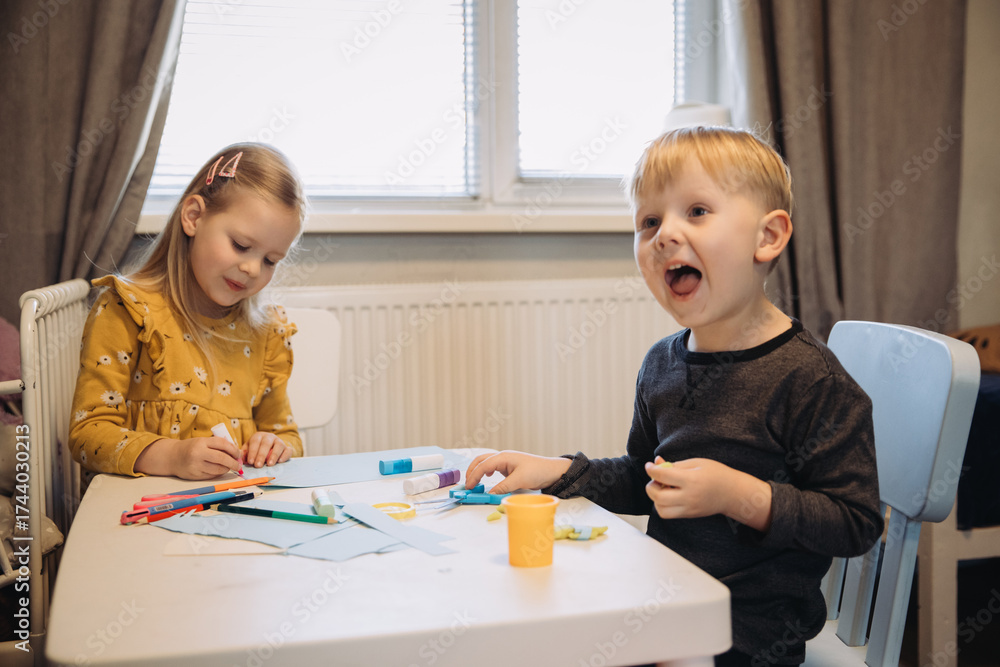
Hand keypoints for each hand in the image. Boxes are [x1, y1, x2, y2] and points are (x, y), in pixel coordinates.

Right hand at [135, 436, 242, 479]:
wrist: (172, 457)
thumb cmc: (191, 448)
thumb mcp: (202, 441)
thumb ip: (217, 445)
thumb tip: (237, 452)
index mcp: (202, 441)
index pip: (223, 444)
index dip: (233, 449)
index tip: (238, 454)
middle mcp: (198, 453)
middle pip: (222, 458)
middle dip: (233, 462)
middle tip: (238, 465)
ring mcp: (196, 465)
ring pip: (218, 469)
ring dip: (227, 469)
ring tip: (229, 467)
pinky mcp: (194, 475)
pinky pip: (211, 475)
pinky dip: (218, 473)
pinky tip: (219, 470)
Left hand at [243, 431, 292, 467]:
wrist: (269, 448)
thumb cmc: (256, 450)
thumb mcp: (248, 449)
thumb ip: (244, 453)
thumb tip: (241, 458)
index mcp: (258, 436)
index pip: (255, 442)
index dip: (252, 452)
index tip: (250, 462)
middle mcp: (270, 437)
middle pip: (266, 443)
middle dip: (262, 455)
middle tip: (258, 465)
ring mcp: (279, 441)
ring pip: (279, 445)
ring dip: (274, 455)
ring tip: (269, 464)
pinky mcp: (287, 448)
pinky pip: (288, 450)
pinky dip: (285, 455)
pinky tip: (280, 461)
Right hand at [464, 450, 571, 493]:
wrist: (552, 470)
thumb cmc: (538, 471)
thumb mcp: (519, 480)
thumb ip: (503, 487)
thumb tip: (490, 494)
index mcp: (504, 456)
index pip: (483, 465)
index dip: (474, 476)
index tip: (469, 487)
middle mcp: (503, 457)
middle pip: (481, 460)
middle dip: (472, 471)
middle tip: (467, 484)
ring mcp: (506, 461)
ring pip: (486, 463)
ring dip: (478, 470)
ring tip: (473, 482)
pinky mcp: (509, 467)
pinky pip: (493, 467)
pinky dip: (486, 471)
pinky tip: (487, 477)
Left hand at [644, 456, 772, 530]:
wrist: (733, 493)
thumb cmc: (717, 474)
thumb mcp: (696, 463)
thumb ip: (675, 465)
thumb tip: (656, 463)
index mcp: (692, 480)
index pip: (663, 476)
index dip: (652, 469)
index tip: (649, 465)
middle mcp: (689, 497)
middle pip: (658, 497)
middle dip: (651, 486)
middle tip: (656, 478)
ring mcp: (689, 508)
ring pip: (661, 509)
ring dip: (655, 498)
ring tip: (663, 488)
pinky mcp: (689, 515)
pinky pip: (668, 514)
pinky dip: (662, 505)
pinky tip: (669, 495)